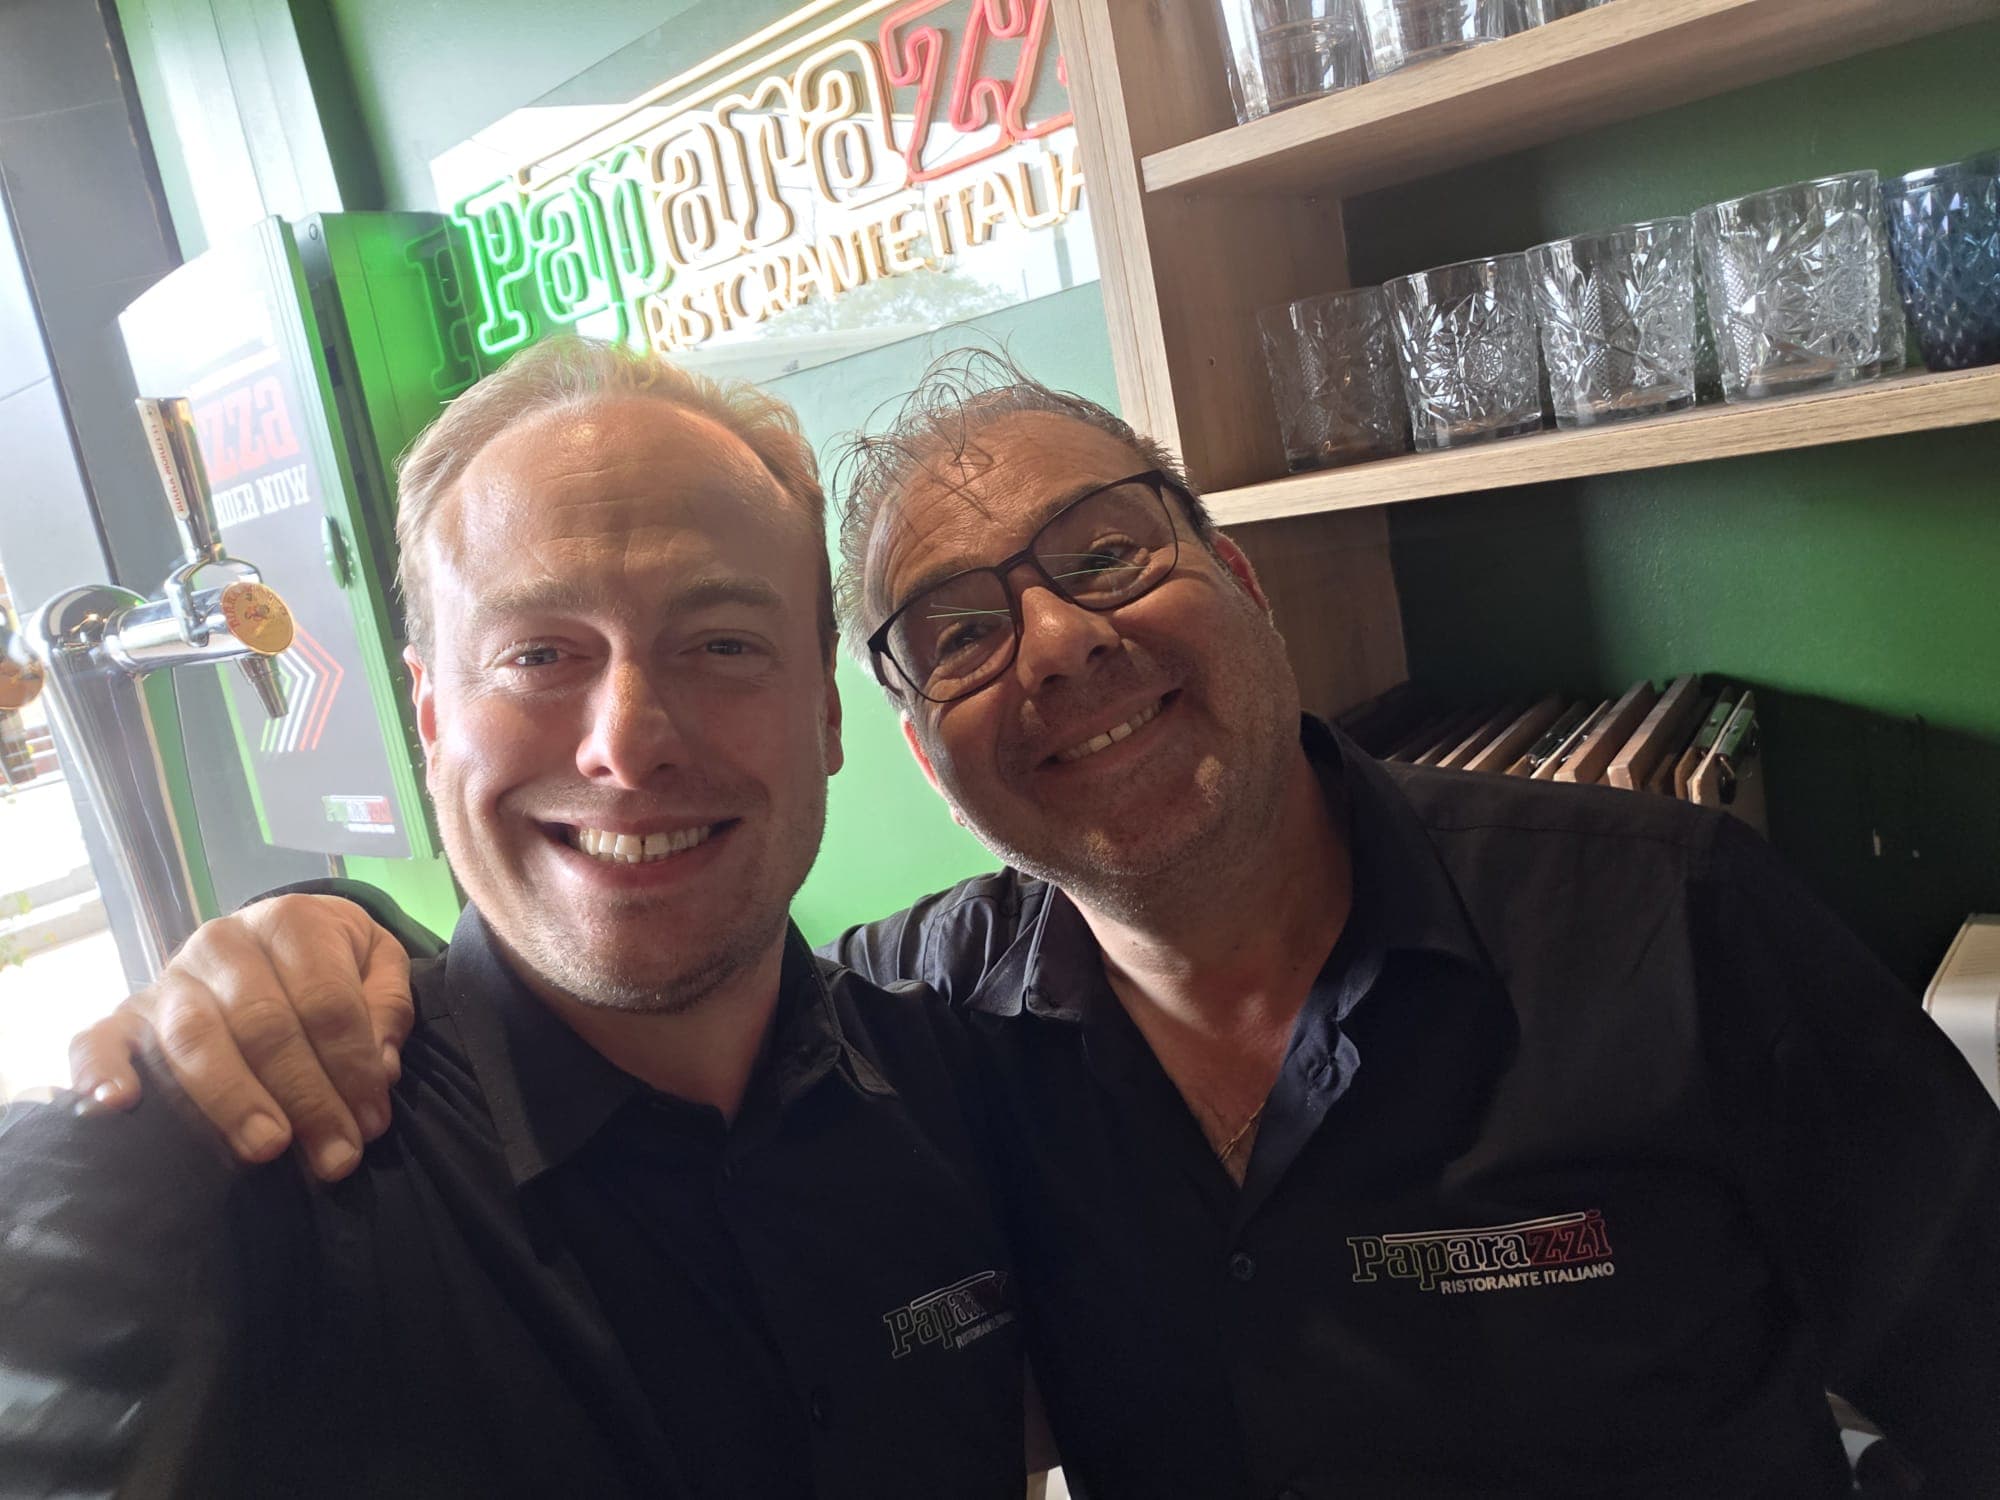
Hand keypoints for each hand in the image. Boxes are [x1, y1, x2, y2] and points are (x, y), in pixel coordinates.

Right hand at [67, 894, 412, 1180]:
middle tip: (335, 1157)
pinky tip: (117, 1107)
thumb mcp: (378, 962)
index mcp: (290, 921)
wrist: (273, 934)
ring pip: (194, 1038)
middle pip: (265, 1026)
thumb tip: (382, 1068)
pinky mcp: (127, 1014)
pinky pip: (98, 1039)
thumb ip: (386, 1007)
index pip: (327, 1001)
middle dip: (306, 1097)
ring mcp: (170, 977)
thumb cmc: (333, 960)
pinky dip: (99, 1070)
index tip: (372, 1123)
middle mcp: (223, 942)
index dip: (354, 1067)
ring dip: (232, 1099)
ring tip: (267, 1149)